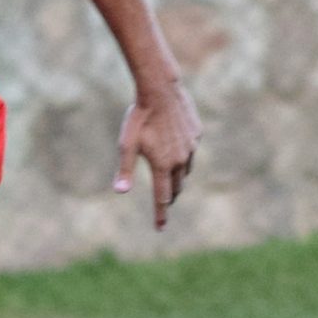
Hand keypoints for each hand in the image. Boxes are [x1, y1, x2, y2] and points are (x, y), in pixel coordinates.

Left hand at [116, 81, 200, 230]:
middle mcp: (180, 160)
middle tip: (165, 203)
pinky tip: (175, 145)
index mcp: (162, 166)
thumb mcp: (127, 144)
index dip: (160, 214)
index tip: (160, 228)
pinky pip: (190, 149)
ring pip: (185, 169)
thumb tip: (120, 191)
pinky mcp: (196, 134)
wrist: (161, 90)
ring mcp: (191, 147)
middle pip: (177, 187)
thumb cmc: (139, 117)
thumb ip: (125, 169)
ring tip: (169, 176)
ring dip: (177, 176)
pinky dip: (183, 154)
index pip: (162, 198)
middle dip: (170, 197)